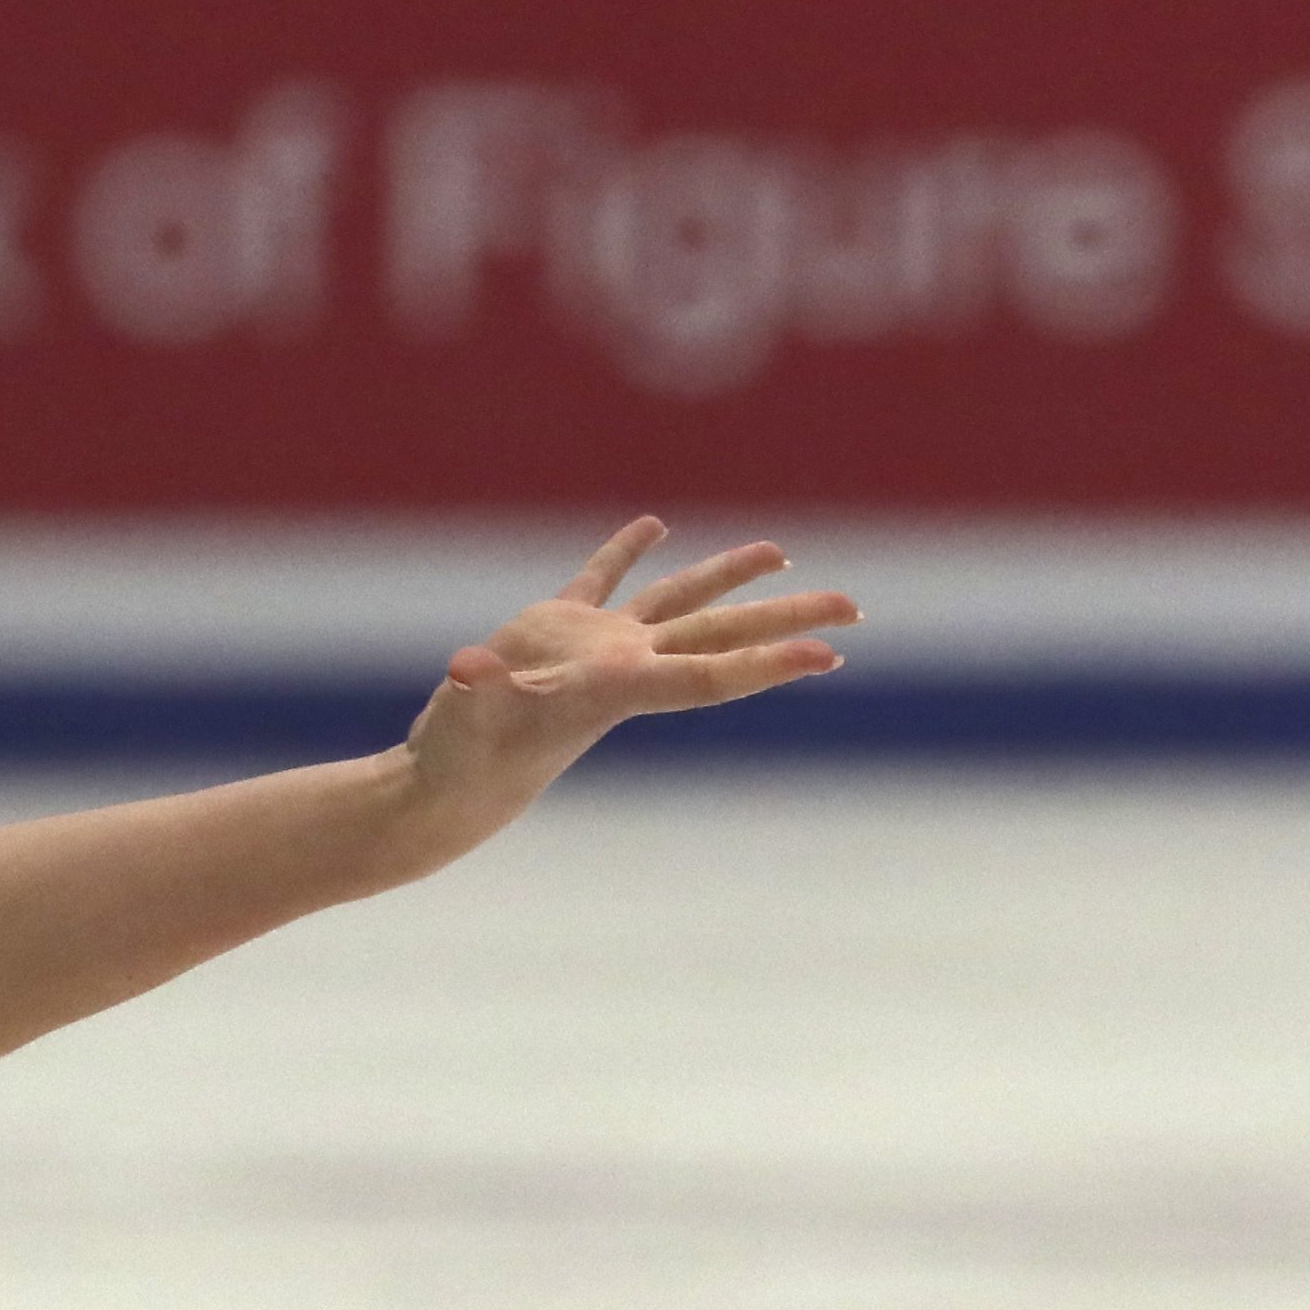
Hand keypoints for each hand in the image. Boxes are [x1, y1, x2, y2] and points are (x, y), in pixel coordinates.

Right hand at [392, 516, 857, 853]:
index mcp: (617, 688)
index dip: (768, 661)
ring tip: (784, 554)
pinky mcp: (559, 632)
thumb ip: (476, 691)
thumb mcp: (470, 722)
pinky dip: (626, 551)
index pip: (708, 673)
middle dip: (787, 618)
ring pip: (681, 603)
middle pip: (722, 634)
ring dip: (731, 577)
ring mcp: (599, 649)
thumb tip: (465, 672)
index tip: (827, 653)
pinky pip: (606, 580)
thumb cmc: (467, 760)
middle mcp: (625, 668)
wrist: (454, 783)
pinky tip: (655, 525)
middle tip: (854, 607)